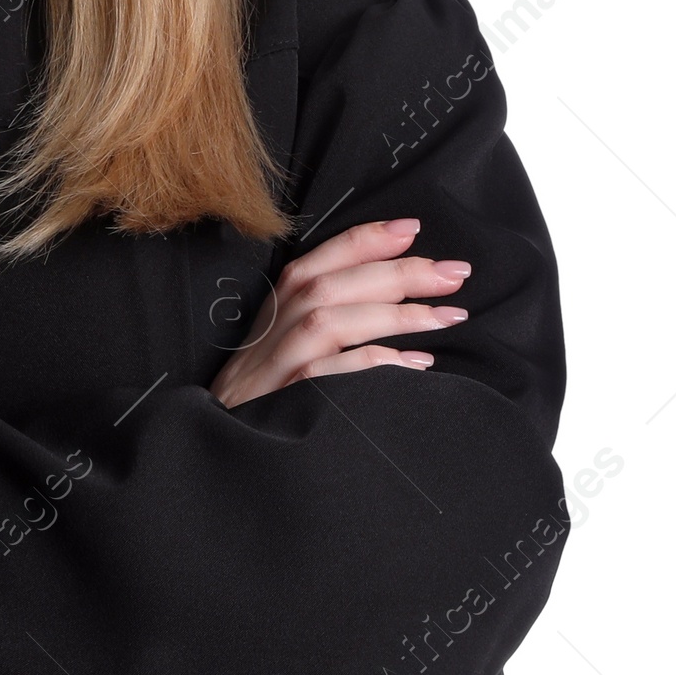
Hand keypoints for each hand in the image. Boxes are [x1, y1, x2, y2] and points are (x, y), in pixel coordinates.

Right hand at [209, 217, 469, 410]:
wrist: (221, 447)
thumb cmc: (267, 392)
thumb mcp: (287, 342)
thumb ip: (331, 311)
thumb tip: (400, 286)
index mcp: (276, 307)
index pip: (319, 260)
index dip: (364, 240)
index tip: (412, 227)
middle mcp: (273, 330)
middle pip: (329, 286)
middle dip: (396, 273)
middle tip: (454, 272)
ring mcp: (276, 367)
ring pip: (329, 323)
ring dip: (394, 315)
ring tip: (449, 315)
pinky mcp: (282, 404)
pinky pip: (330, 377)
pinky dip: (373, 364)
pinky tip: (416, 364)